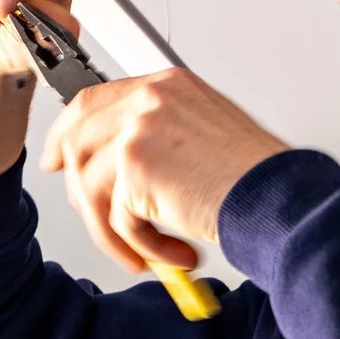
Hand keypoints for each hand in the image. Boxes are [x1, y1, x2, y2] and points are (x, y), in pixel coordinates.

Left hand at [42, 69, 287, 275]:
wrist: (279, 196)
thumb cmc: (256, 175)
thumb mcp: (205, 135)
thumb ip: (159, 138)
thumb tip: (117, 169)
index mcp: (167, 86)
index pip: (95, 100)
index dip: (69, 132)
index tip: (59, 159)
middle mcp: (150, 99)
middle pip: (79, 138)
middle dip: (79, 187)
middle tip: (94, 220)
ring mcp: (138, 129)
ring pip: (92, 186)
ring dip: (117, 231)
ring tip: (150, 252)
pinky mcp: (135, 168)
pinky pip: (117, 219)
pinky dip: (143, 246)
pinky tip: (174, 253)